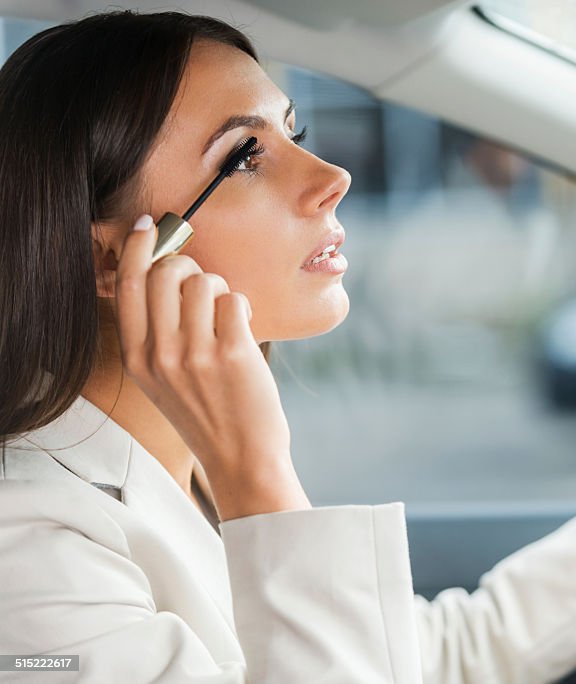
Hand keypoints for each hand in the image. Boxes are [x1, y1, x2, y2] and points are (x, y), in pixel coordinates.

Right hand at [115, 215, 309, 520]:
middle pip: (164, 273)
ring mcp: (195, 354)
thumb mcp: (163, 379)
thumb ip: (157, 333)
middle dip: (189, 267)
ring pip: (204, 281)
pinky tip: (245, 330)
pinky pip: (235, 300)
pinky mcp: (233, 354)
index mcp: (137, 359)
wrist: (242, 459)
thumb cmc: (209, 413)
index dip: (137, 248)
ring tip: (228, 317)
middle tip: (205, 287)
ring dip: (222, 289)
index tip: (148, 226)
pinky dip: (244, 308)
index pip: (127, 286)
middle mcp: (160, 355)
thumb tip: (165, 273)